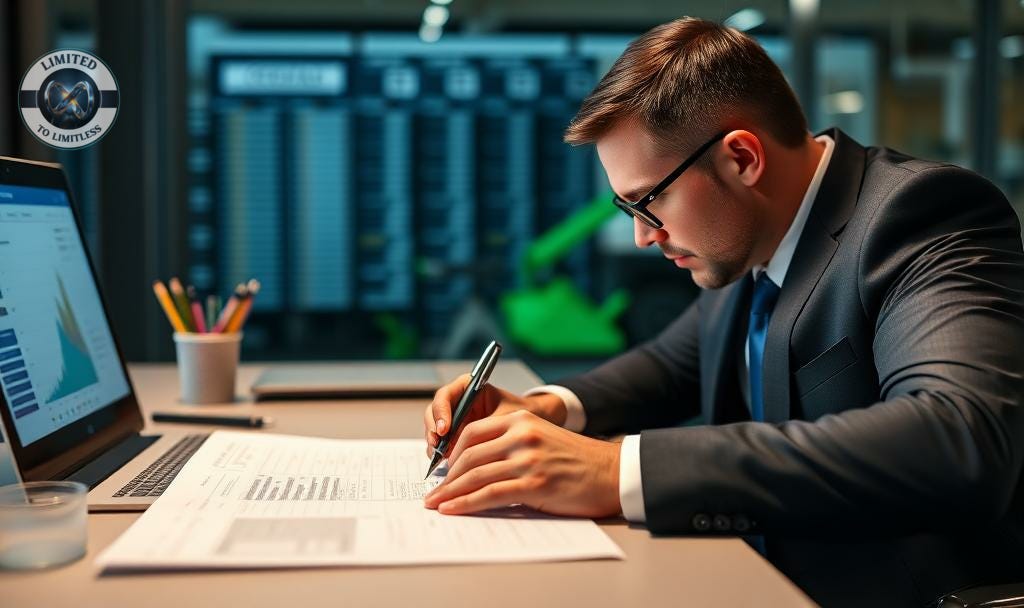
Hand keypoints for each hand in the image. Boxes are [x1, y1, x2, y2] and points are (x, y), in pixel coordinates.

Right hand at [423, 375, 566, 458]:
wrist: (531, 427)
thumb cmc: (522, 416)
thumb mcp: (505, 417)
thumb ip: (485, 425)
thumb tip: (464, 439)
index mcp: (468, 387)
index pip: (445, 395)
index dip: (441, 412)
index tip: (444, 429)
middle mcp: (458, 401)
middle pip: (434, 413)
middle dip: (433, 430)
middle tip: (437, 445)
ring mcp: (455, 419)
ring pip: (434, 429)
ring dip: (435, 444)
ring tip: (442, 457)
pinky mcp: (455, 435)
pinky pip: (442, 443)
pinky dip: (442, 453)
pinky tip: (449, 464)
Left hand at [423, 410, 621, 517]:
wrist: (611, 473)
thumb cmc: (577, 461)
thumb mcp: (541, 440)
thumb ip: (511, 446)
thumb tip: (475, 469)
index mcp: (520, 421)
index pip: (472, 433)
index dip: (452, 453)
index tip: (443, 470)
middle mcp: (521, 436)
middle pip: (469, 455)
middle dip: (447, 477)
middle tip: (433, 492)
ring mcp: (527, 460)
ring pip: (475, 475)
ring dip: (450, 492)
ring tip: (436, 504)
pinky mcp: (533, 484)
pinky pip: (489, 495)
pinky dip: (465, 503)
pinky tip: (453, 509)